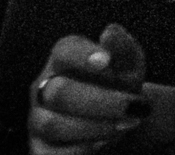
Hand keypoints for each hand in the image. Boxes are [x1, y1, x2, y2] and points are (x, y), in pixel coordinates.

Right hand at [28, 24, 149, 154]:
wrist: (116, 125)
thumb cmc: (117, 91)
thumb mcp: (129, 70)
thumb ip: (123, 50)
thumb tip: (111, 32)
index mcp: (62, 61)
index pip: (64, 51)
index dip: (83, 55)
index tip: (106, 61)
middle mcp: (43, 88)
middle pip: (60, 92)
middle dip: (101, 102)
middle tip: (135, 107)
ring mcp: (40, 119)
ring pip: (54, 124)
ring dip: (94, 127)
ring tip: (126, 126)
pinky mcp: (41, 150)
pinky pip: (54, 153)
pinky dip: (82, 150)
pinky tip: (103, 145)